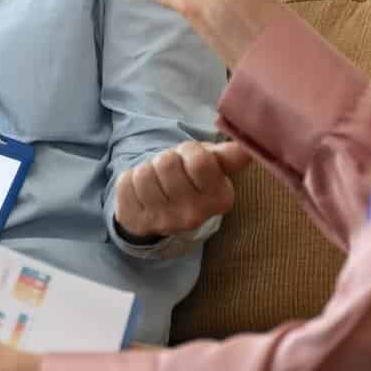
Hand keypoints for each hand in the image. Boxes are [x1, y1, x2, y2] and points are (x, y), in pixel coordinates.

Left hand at [113, 140, 249, 238]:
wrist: (162, 211)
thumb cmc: (190, 180)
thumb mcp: (212, 166)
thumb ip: (228, 156)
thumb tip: (245, 147)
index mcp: (219, 199)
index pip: (199, 160)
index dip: (190, 151)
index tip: (190, 160)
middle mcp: (194, 216)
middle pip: (168, 163)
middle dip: (166, 159)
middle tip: (170, 172)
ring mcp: (164, 222)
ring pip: (144, 172)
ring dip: (147, 169)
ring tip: (156, 181)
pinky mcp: (137, 222)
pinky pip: (125, 182)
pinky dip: (130, 180)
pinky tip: (141, 192)